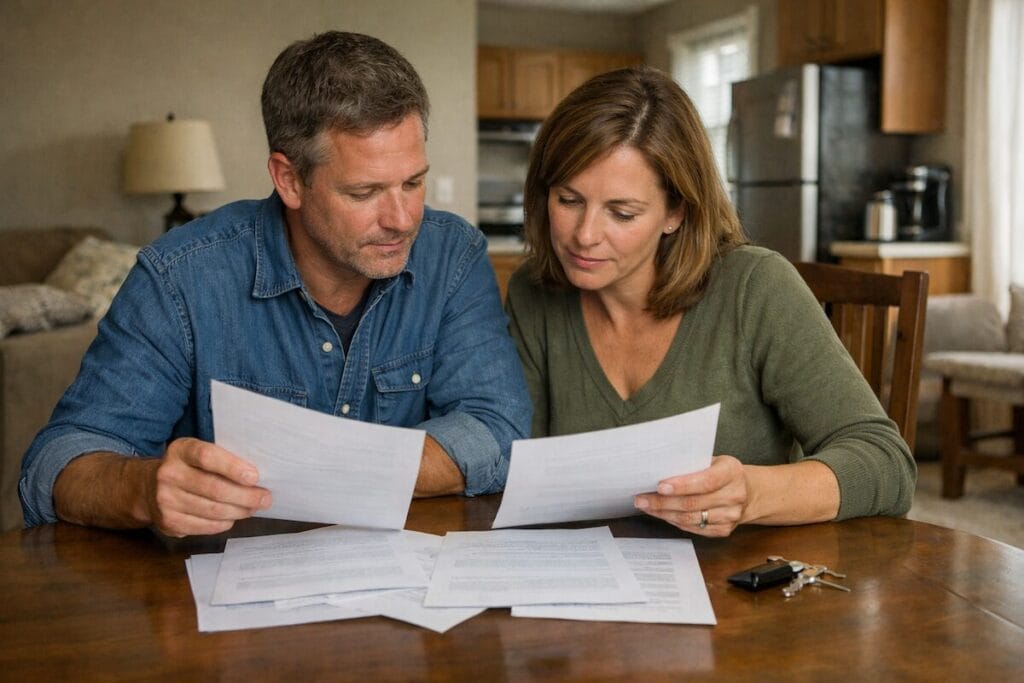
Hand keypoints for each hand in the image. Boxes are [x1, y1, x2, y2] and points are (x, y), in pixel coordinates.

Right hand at [146, 437, 270, 536]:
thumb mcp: (197, 453)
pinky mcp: (168, 522)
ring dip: (239, 511)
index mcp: (180, 450)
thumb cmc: (186, 467)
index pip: (207, 457)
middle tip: (265, 498)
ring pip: (213, 510)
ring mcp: (166, 500)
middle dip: (246, 495)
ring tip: (253, 507)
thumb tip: (257, 476)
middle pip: (214, 488)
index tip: (255, 477)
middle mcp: (169, 474)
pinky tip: (233, 517)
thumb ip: (221, 459)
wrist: (147, 487)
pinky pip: (205, 526)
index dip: (233, 467)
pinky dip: (224, 523)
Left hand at [633, 455, 748, 536]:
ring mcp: (731, 516)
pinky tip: (662, 514)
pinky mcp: (724, 530)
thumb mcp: (712, 460)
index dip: (681, 485)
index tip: (659, 486)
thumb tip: (658, 469)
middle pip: (693, 503)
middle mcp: (734, 495)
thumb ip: (691, 465)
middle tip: (641, 499)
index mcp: (732, 472)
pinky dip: (675, 521)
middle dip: (663, 502)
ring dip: (664, 514)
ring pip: (691, 518)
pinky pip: (694, 528)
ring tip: (646, 507)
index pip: (706, 481)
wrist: (748, 492)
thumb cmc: (722, 472)